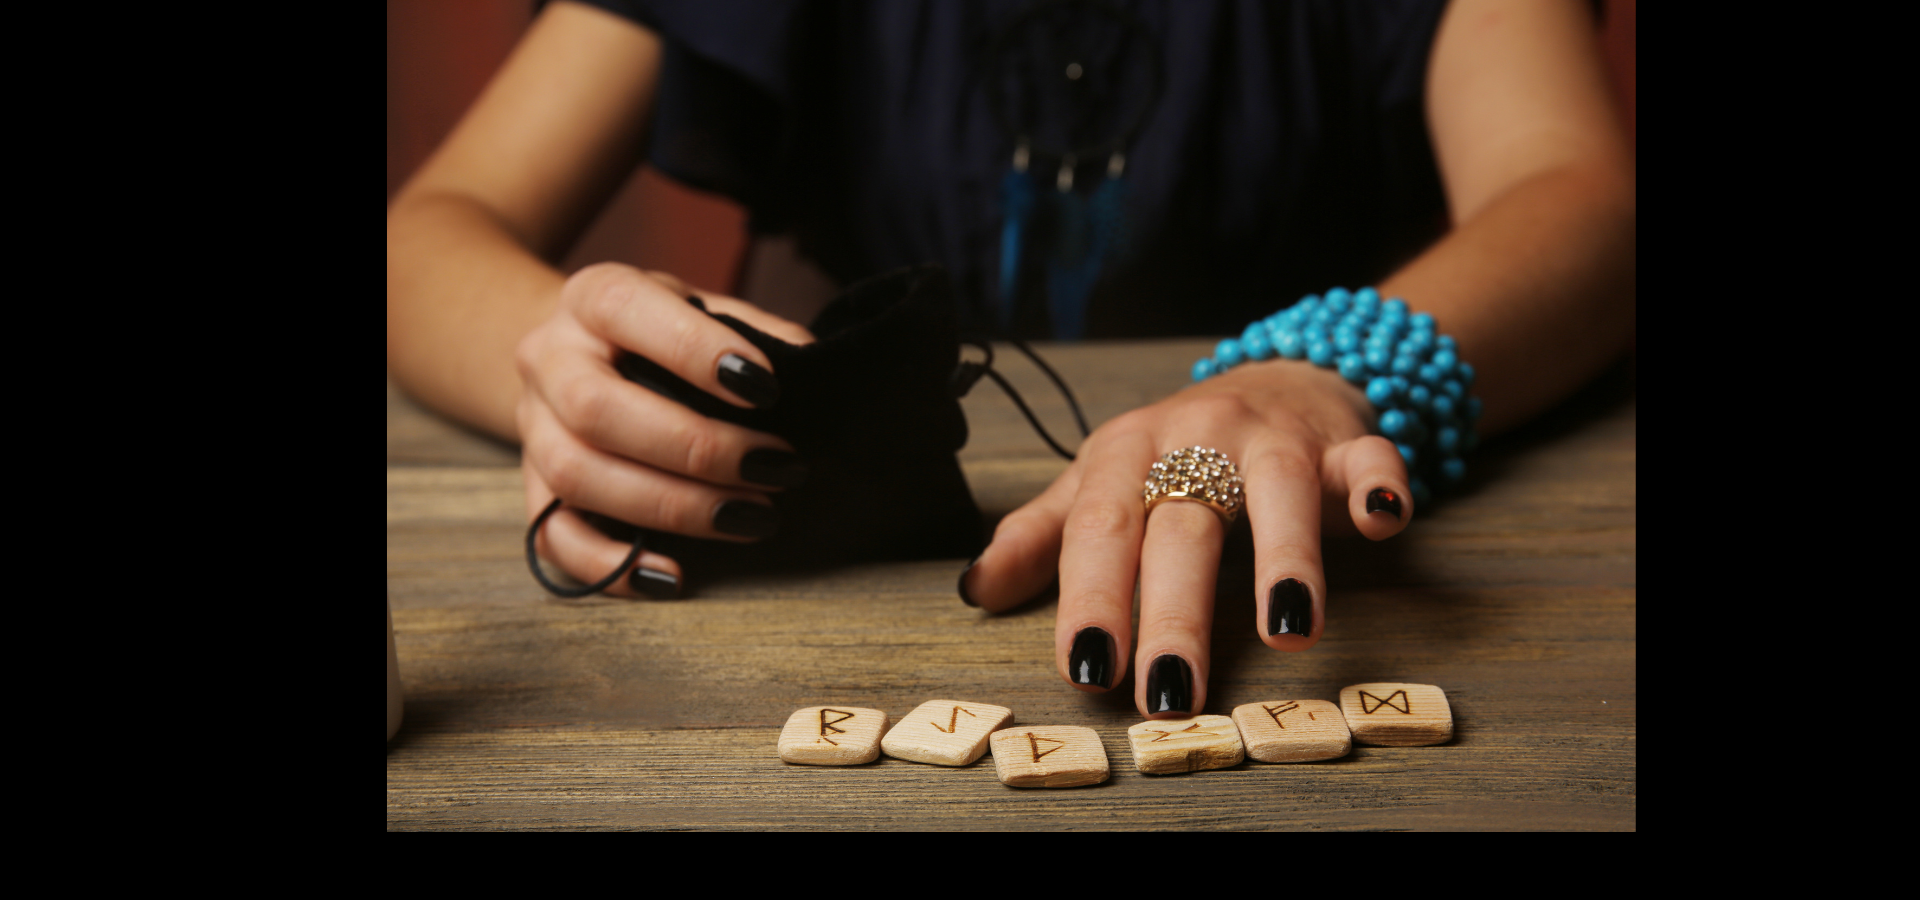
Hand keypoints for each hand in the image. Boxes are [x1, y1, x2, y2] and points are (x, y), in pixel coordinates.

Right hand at [516, 263, 815, 597]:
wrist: (579, 353)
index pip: (626, 311)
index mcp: (593, 298)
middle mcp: (548, 358)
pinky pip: (552, 539)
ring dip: (671, 507)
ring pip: (577, 476)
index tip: (767, 388)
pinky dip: (611, 566)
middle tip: (776, 468)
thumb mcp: (705, 308)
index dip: (695, 350)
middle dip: (695, 448)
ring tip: (752, 518)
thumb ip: (755, 332)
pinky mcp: (533, 488)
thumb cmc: (662, 335)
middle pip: (596, 408)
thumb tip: (811, 372)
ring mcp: (532, 427)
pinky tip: (673, 576)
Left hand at [960, 358, 1412, 716]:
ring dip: (1285, 560)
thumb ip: (1042, 537)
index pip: (1101, 531)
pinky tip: (1384, 518)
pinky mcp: (1344, 441)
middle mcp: (1197, 438)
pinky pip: (1367, 456)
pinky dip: (1379, 483)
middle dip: (1174, 613)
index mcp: (1126, 454)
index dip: (1092, 600)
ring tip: (1288, 630)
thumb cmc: (1178, 450)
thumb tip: (976, 592)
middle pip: (1182, 527)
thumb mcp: (1100, 483)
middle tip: (1168, 690)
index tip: (1086, 669)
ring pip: (1278, 492)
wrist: (1276, 376)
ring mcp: (1273, 437)